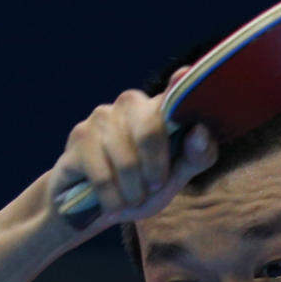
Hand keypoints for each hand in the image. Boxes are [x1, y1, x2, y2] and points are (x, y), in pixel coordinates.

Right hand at [47, 75, 216, 237]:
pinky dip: (112, 200)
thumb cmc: (138, 189)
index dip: (178, 84)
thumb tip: (201, 131)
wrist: (93, 208)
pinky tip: (110, 202)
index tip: (184, 74)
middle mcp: (129, 104)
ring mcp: (101, 117)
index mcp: (158, 109)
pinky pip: (103, 177)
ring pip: (126, 163)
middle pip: (150, 130)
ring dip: (132, 194)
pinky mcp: (79, 137)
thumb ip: (195, 158)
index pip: (172, 92)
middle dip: (155, 173)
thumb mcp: (173, 179)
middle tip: (152, 189)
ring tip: (129, 199)